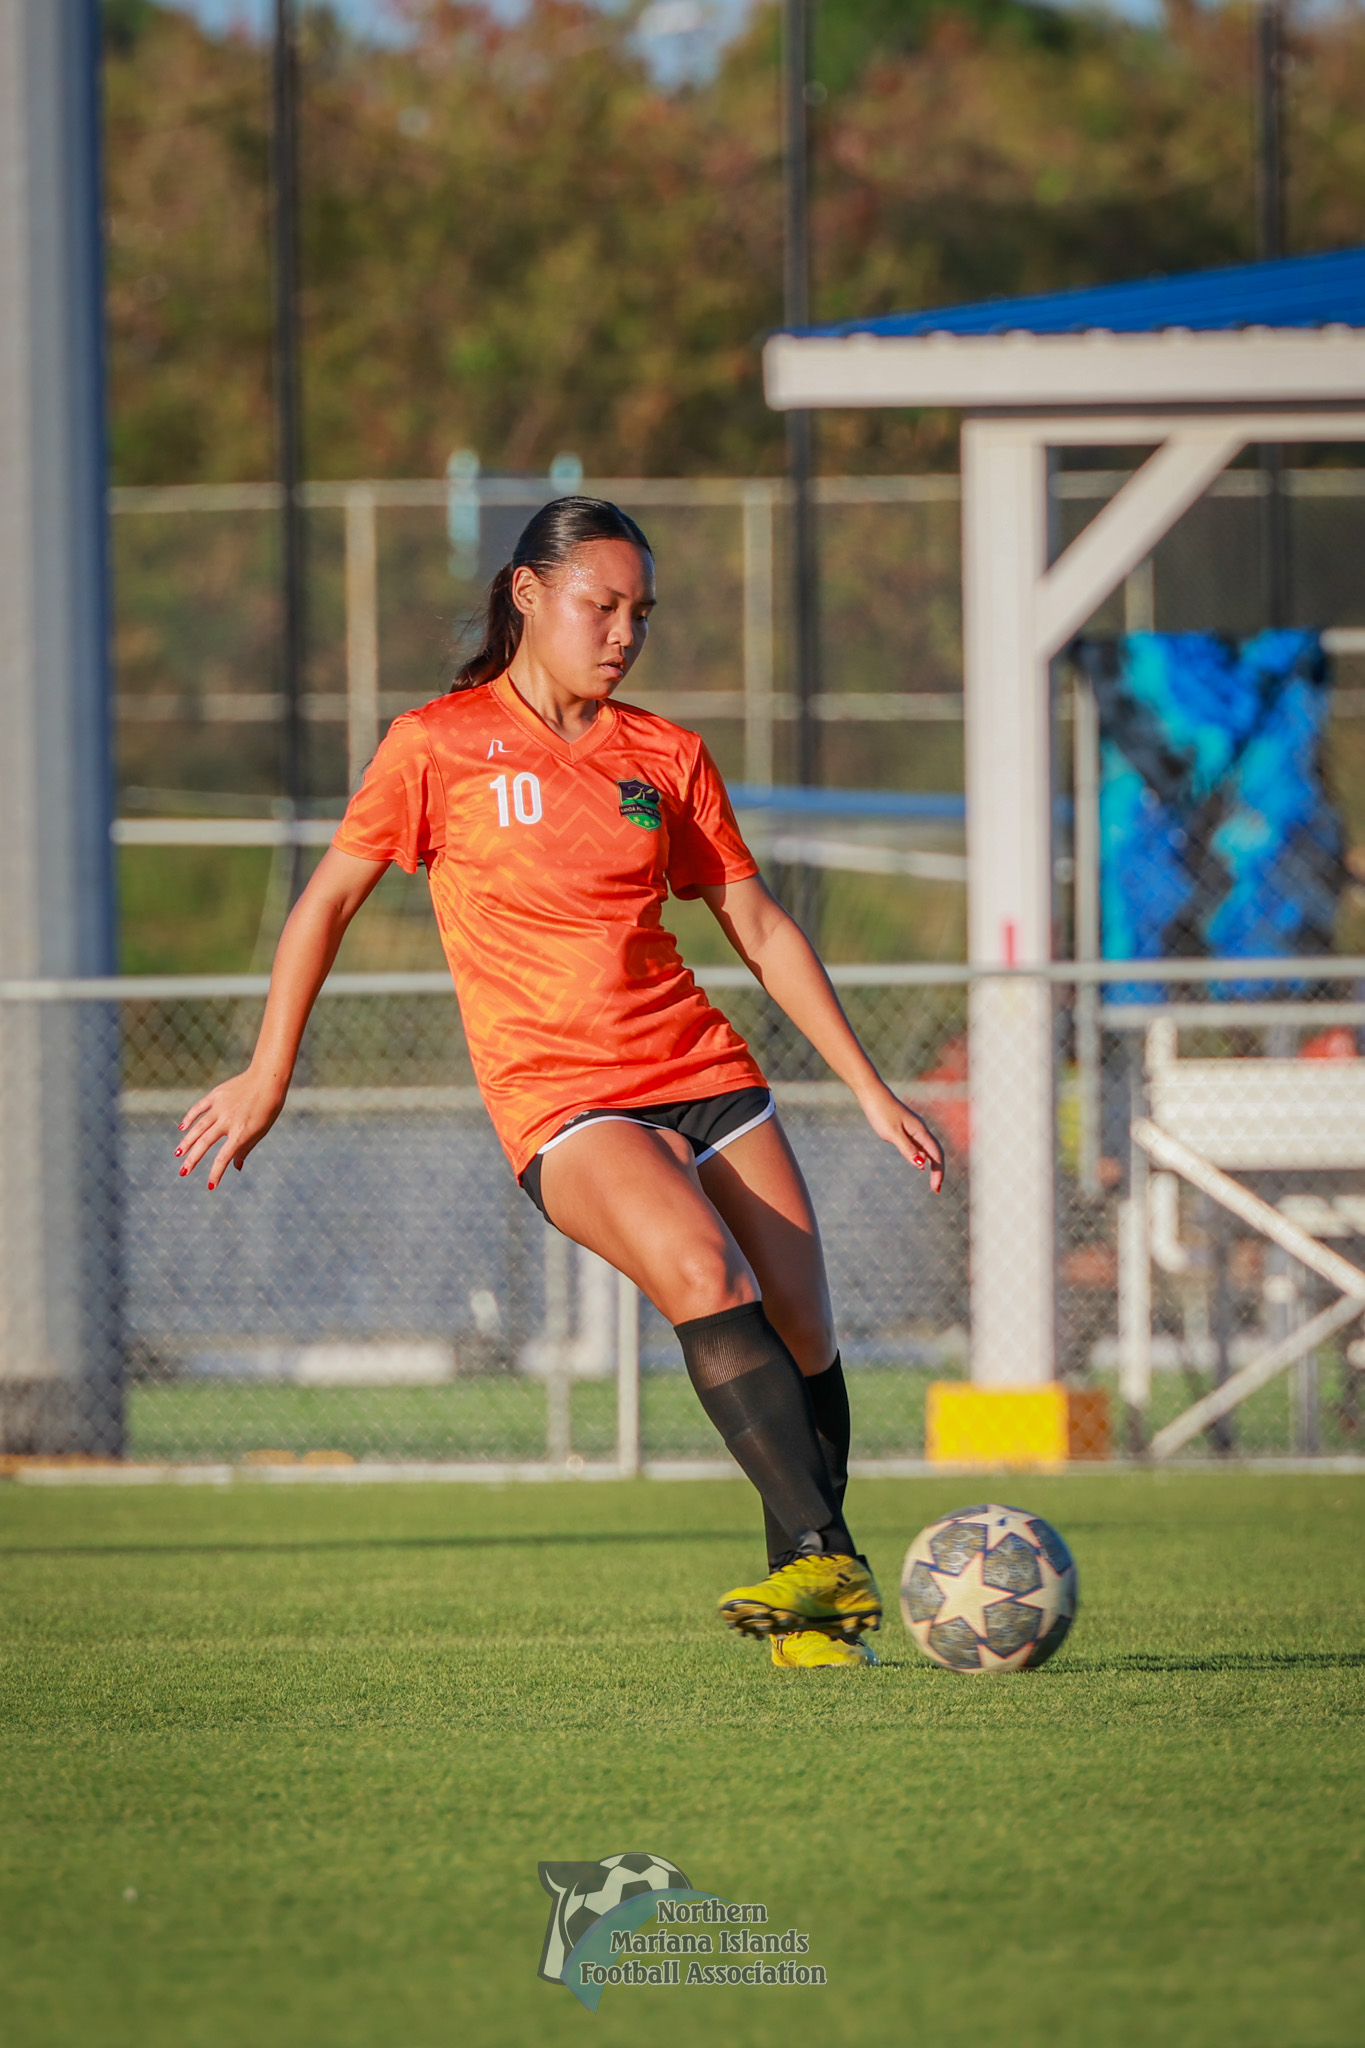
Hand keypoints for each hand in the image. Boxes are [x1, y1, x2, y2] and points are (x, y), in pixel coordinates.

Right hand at [175, 1069, 286, 1190]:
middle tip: (183, 1173)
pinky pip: (199, 1108)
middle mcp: (228, 1121)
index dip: (216, 1173)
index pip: (224, 1158)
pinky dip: (189, 1118)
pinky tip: (182, 1128)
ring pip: (198, 1127)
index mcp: (241, 1132)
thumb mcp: (261, 1131)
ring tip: (178, 1153)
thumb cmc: (268, 1108)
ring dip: (186, 1142)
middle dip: (192, 1160)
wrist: (268, 1078)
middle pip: (204, 1143)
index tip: (210, 1186)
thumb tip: (236, 1168)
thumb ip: (245, 1149)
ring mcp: (220, 1107)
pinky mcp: (216, 1095)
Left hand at [858, 1084, 944, 1191]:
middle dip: (938, 1170)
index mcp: (920, 1131)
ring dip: (932, 1164)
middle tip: (936, 1189)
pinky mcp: (905, 1127)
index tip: (936, 1189)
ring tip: (932, 1180)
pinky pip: (919, 1144)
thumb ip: (907, 1148)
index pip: (936, 1155)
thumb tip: (921, 1165)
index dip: (938, 1172)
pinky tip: (919, 1161)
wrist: (872, 1094)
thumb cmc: (881, 1112)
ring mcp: (913, 1128)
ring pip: (928, 1148)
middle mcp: (920, 1130)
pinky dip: (923, 1155)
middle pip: (935, 1152)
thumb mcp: (892, 1133)